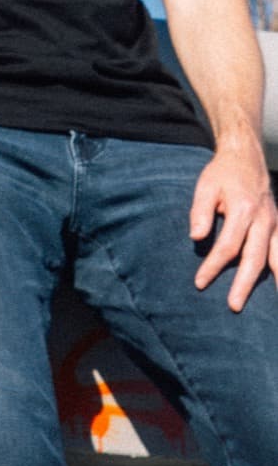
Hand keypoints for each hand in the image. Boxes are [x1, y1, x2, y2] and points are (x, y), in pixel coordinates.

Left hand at [191, 136, 277, 310]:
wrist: (246, 157)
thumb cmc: (222, 174)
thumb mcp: (205, 186)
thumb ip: (200, 212)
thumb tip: (196, 238)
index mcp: (243, 209)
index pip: (228, 245)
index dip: (214, 266)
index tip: (200, 283)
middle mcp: (264, 219)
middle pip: (254, 257)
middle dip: (244, 283)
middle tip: (234, 306)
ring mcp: (275, 224)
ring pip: (277, 258)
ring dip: (276, 281)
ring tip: (274, 307)